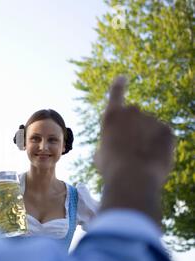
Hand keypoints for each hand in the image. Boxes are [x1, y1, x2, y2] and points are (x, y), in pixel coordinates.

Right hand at [95, 77, 174, 223]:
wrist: (133, 177)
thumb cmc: (112, 168)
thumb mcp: (100, 155)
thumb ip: (108, 144)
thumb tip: (113, 147)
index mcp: (112, 116)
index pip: (116, 92)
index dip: (119, 84)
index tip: (123, 77)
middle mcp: (132, 111)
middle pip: (136, 117)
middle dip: (135, 130)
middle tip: (131, 151)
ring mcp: (151, 119)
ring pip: (150, 129)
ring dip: (147, 140)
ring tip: (141, 160)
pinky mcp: (167, 129)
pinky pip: (163, 137)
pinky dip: (160, 147)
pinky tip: (152, 159)